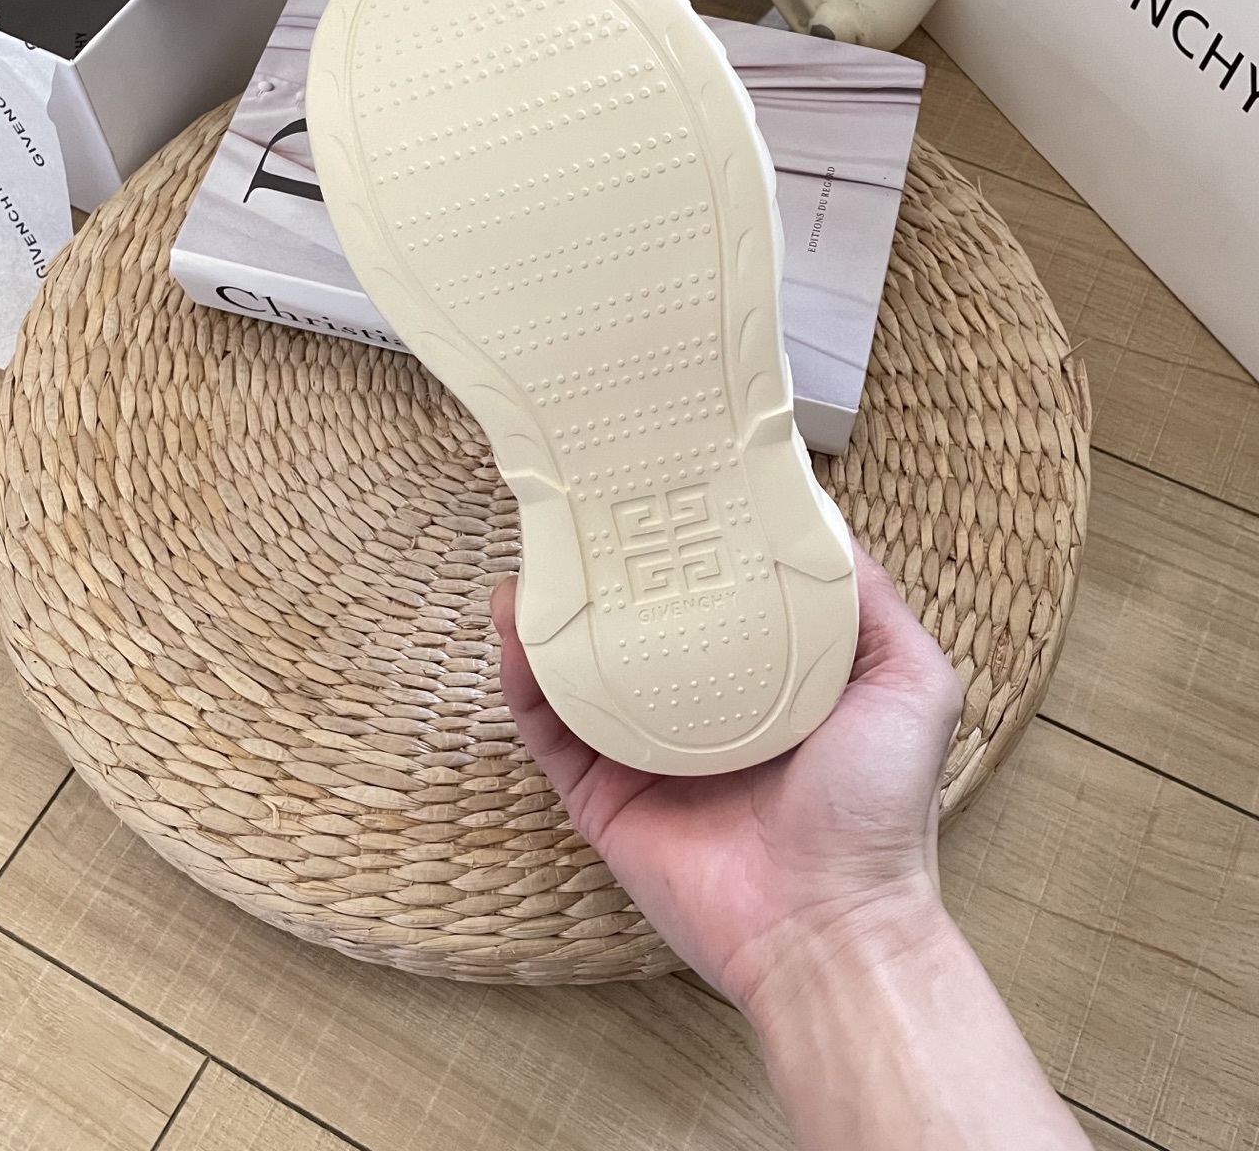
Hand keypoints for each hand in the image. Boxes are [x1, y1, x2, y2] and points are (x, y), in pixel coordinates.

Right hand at [492, 542, 962, 1013]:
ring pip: (579, 677)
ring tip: (530, 576)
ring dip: (548, 626)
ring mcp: (645, 756)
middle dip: (602, 583)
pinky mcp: (602, 798)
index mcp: (764, 683)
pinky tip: (516, 637)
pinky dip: (525, 685)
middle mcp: (700, 713)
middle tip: (576, 531)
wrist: (828, 923)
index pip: (711, 603)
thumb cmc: (876, 808)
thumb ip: (872, 605)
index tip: (660, 502)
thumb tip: (828, 530)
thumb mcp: (908, 681)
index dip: (683, 555)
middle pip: (633, 633)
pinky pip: (550, 733)